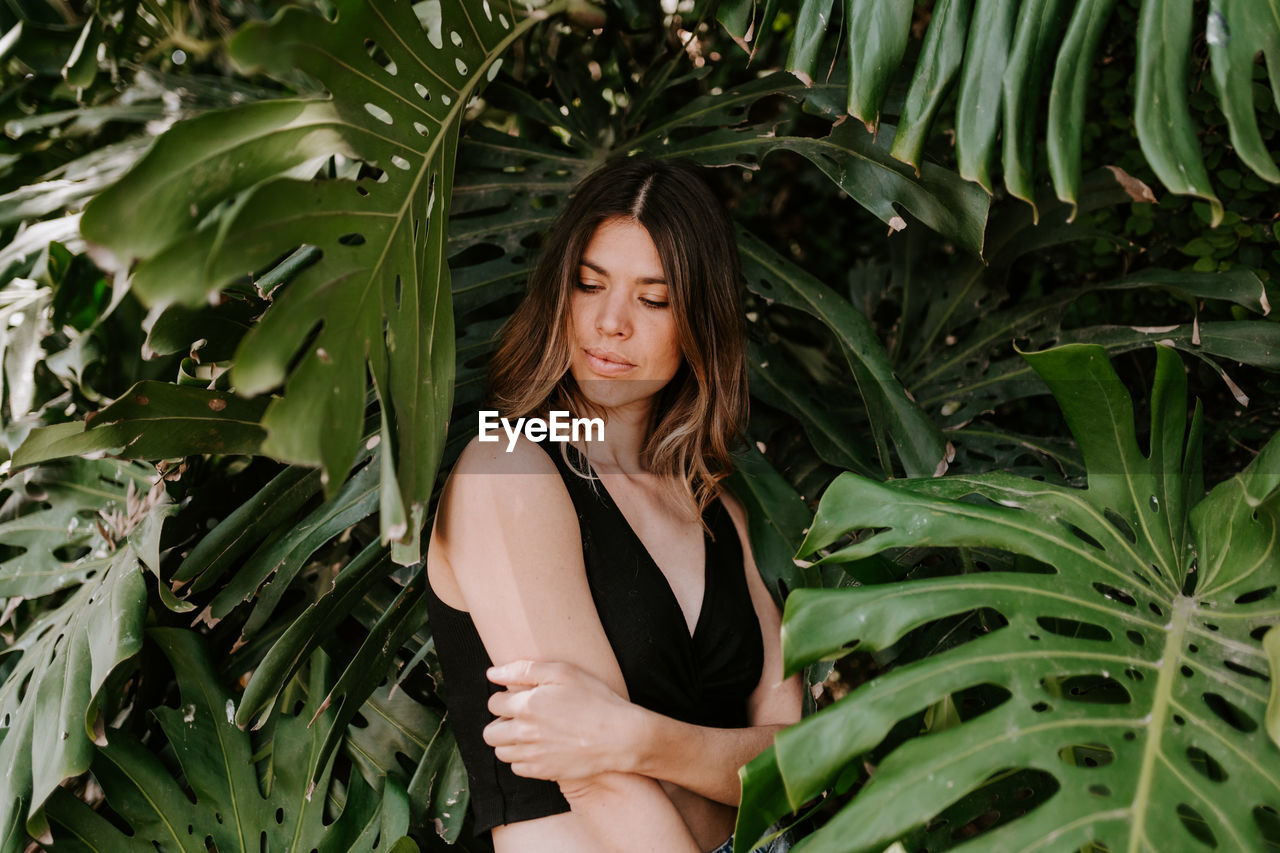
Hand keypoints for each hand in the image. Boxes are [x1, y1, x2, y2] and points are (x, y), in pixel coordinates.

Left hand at [483, 660, 638, 780]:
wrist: (620, 736)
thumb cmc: (595, 699)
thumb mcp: (564, 673)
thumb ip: (524, 670)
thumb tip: (492, 674)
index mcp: (527, 705)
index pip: (493, 703)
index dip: (505, 698)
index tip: (521, 698)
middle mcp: (524, 732)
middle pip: (490, 732)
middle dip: (501, 723)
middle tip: (521, 717)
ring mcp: (532, 755)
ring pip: (501, 752)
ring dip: (509, 742)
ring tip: (529, 733)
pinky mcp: (543, 772)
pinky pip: (517, 768)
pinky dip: (522, 759)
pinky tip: (539, 748)